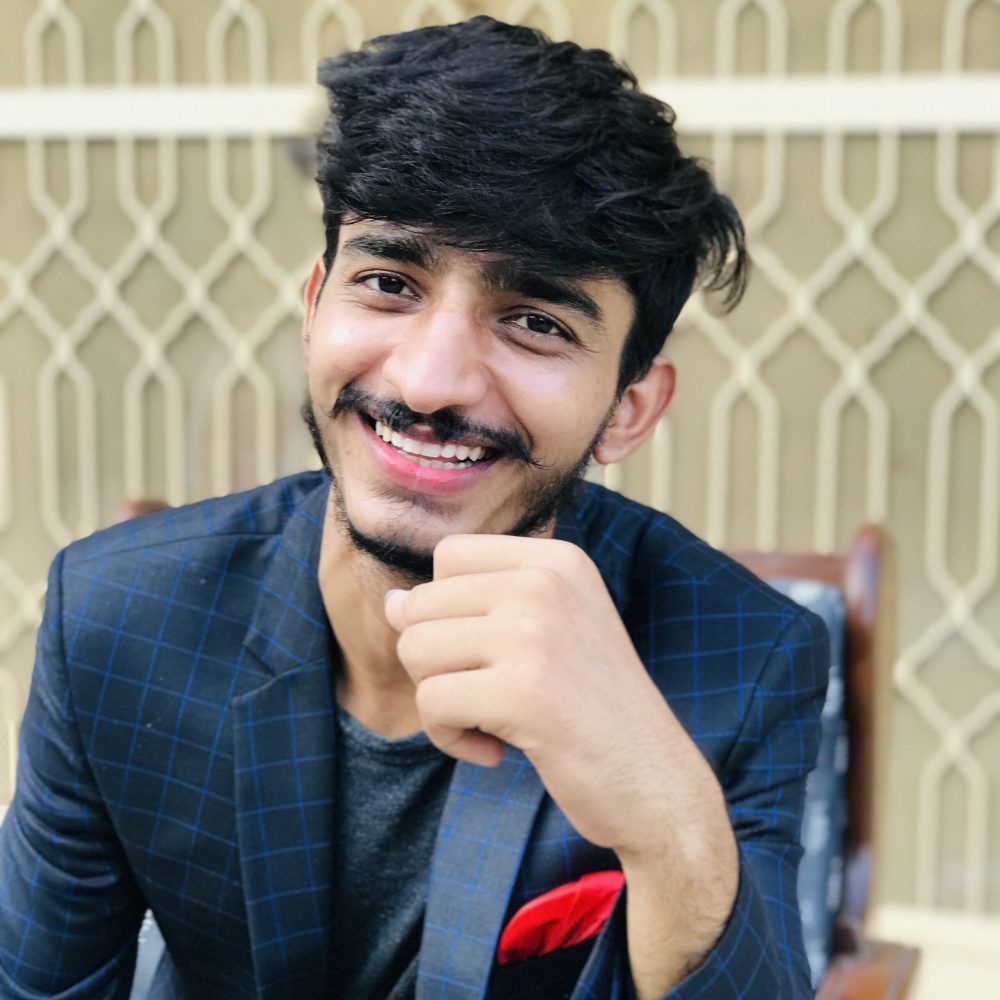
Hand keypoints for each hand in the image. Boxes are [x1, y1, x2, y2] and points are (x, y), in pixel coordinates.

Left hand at [383, 534, 722, 859]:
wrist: (656, 784)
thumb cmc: (593, 710)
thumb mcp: (550, 632)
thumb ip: (475, 607)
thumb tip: (392, 603)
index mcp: (558, 560)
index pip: (449, 555)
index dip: (448, 610)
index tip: (490, 652)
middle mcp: (547, 582)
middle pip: (421, 604)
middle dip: (436, 660)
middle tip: (487, 695)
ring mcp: (536, 633)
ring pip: (415, 649)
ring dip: (439, 700)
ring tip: (490, 722)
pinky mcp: (522, 690)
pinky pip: (432, 703)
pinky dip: (450, 739)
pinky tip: (497, 752)